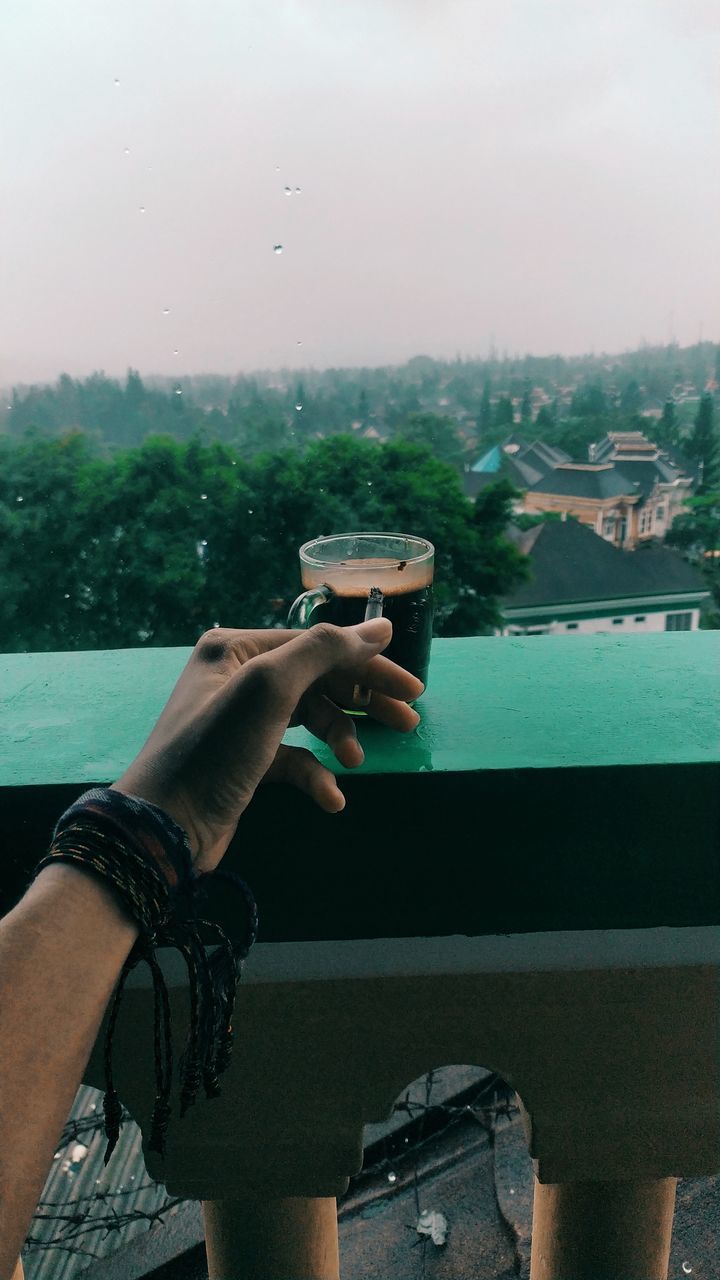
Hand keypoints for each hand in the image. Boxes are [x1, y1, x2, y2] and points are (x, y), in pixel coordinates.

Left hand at [112, 620, 422, 871]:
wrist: (162, 829)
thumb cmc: (214, 751)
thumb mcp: (268, 689)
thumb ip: (324, 651)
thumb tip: (381, 626)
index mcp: (236, 649)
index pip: (318, 646)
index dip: (367, 664)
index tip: (412, 690)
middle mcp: (237, 678)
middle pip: (318, 679)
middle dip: (362, 702)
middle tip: (407, 722)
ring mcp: (241, 722)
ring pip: (310, 718)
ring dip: (339, 738)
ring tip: (357, 762)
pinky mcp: (245, 764)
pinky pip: (293, 759)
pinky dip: (315, 775)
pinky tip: (330, 798)